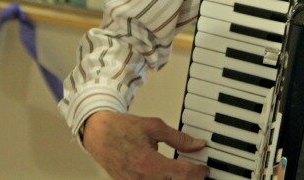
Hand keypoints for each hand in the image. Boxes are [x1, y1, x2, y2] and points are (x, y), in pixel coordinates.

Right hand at [83, 111, 207, 179]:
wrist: (99, 135)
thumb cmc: (123, 129)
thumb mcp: (154, 127)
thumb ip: (179, 138)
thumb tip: (198, 144)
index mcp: (150, 163)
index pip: (184, 174)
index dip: (199, 172)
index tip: (204, 168)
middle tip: (198, 172)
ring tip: (184, 173)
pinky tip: (169, 176)